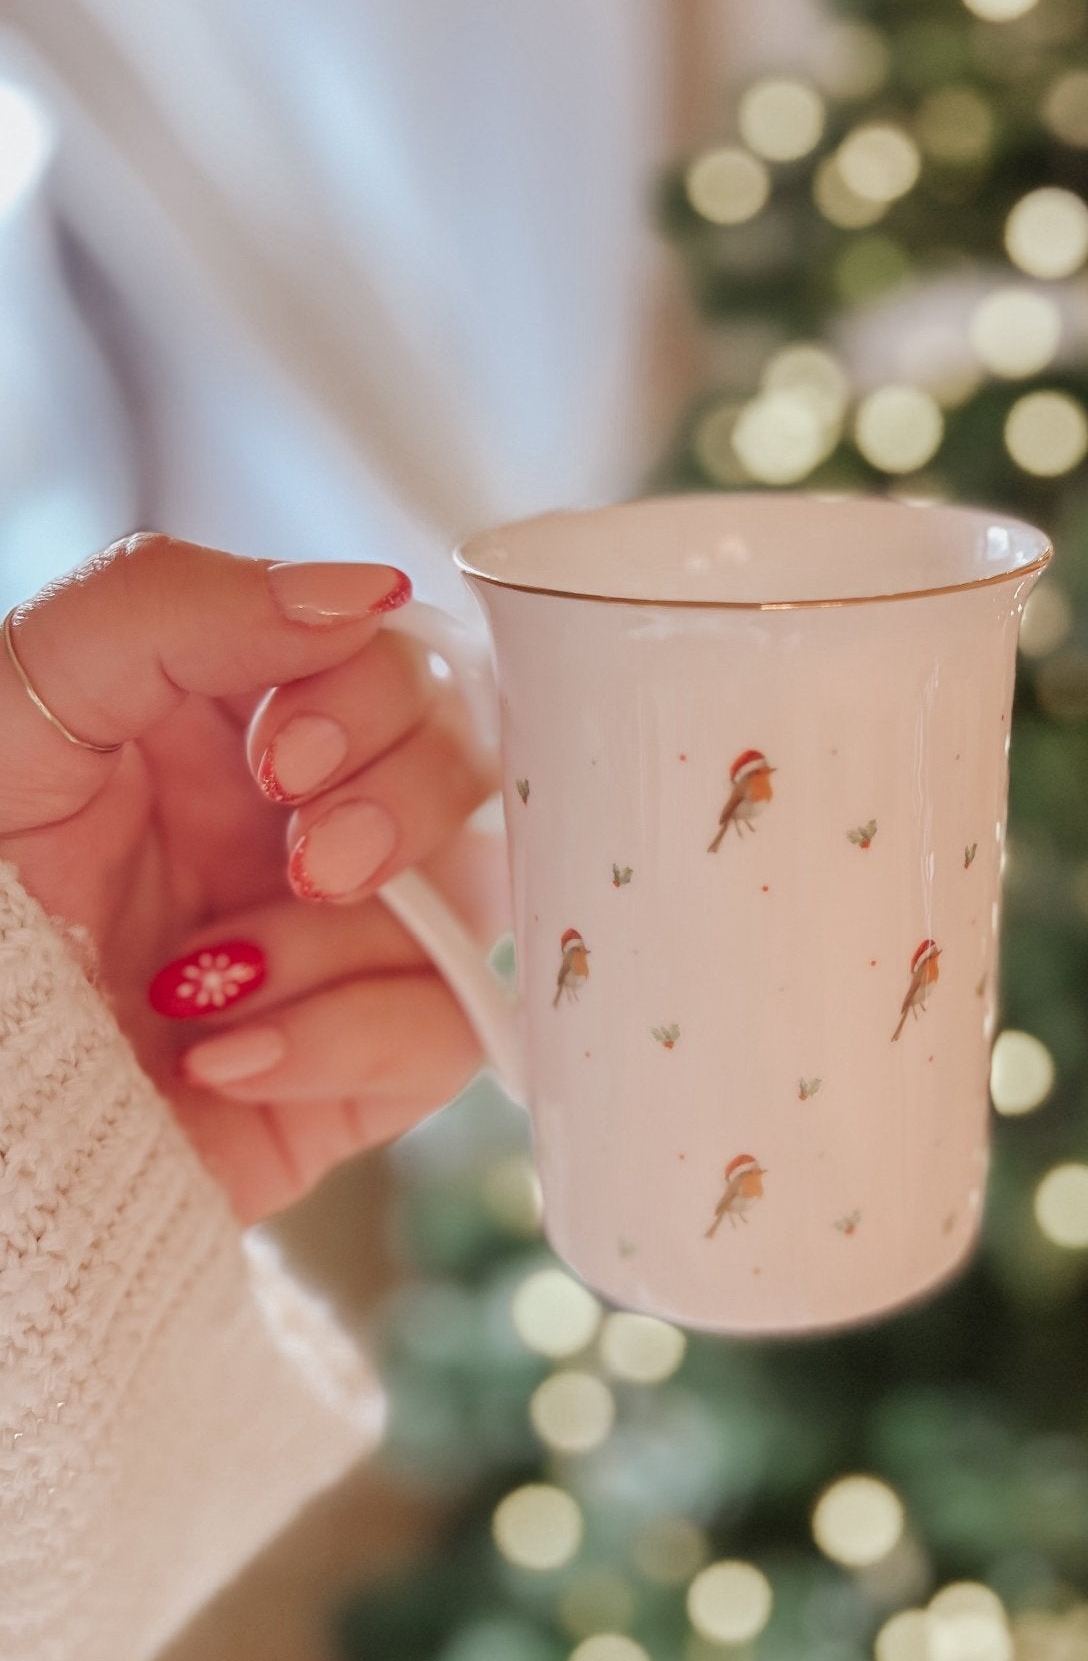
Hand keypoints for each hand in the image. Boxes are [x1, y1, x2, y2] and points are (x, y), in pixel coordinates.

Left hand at [1, 534, 505, 1221]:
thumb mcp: (34, 694)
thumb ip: (182, 605)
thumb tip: (369, 593)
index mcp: (237, 721)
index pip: (396, 663)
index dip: (373, 702)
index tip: (282, 759)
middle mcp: (302, 824)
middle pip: (467, 768)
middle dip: (402, 810)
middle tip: (308, 864)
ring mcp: (337, 946)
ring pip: (470, 903)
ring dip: (345, 943)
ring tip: (208, 984)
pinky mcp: (354, 1067)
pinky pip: (449, 1035)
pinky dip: (348, 1042)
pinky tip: (225, 1058)